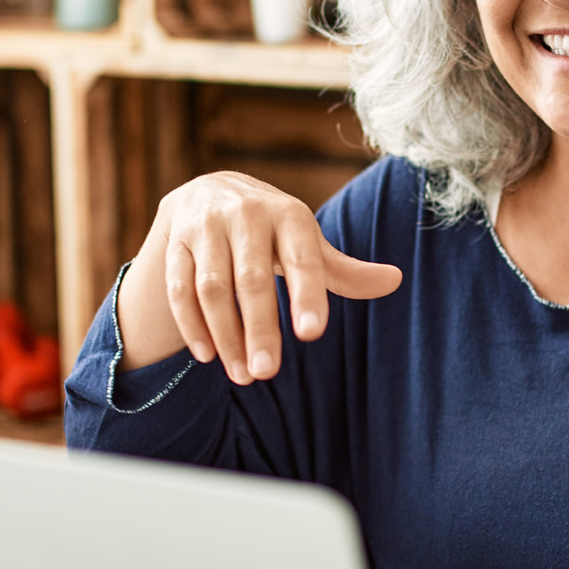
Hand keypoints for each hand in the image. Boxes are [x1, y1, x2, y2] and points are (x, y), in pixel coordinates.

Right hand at [120, 171, 400, 380]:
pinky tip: (209, 356)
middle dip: (259, 328)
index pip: (302, 260)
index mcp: (289, 214)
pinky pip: (179, 288)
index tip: (311, 335)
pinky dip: (192, 324)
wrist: (209, 193)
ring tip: (244, 375)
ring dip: (225, 335)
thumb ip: (345, 270)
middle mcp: (245, 214)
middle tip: (267, 372)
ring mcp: (205, 227)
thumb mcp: (309, 244)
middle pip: (251, 280)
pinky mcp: (174, 243)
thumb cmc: (274, 231)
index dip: (307, 296)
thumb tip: (395, 280)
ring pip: (211, 288)